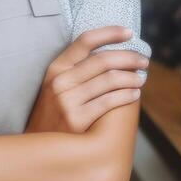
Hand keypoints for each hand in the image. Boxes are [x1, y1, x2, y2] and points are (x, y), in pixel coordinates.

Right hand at [25, 25, 149, 134]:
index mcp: (55, 68)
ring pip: (110, 80)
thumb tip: (112, 57)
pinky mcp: (76, 120)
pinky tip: (134, 95)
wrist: (37, 147)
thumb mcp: (55, 87)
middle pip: (103, 60)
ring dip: (131, 78)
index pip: (85, 40)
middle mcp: (60, 81)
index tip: (129, 32)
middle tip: (144, 61)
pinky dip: (126, 95)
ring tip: (141, 79)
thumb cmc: (52, 114)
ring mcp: (67, 100)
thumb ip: (76, 71)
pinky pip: (109, 101)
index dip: (110, 33)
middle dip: (129, 58)